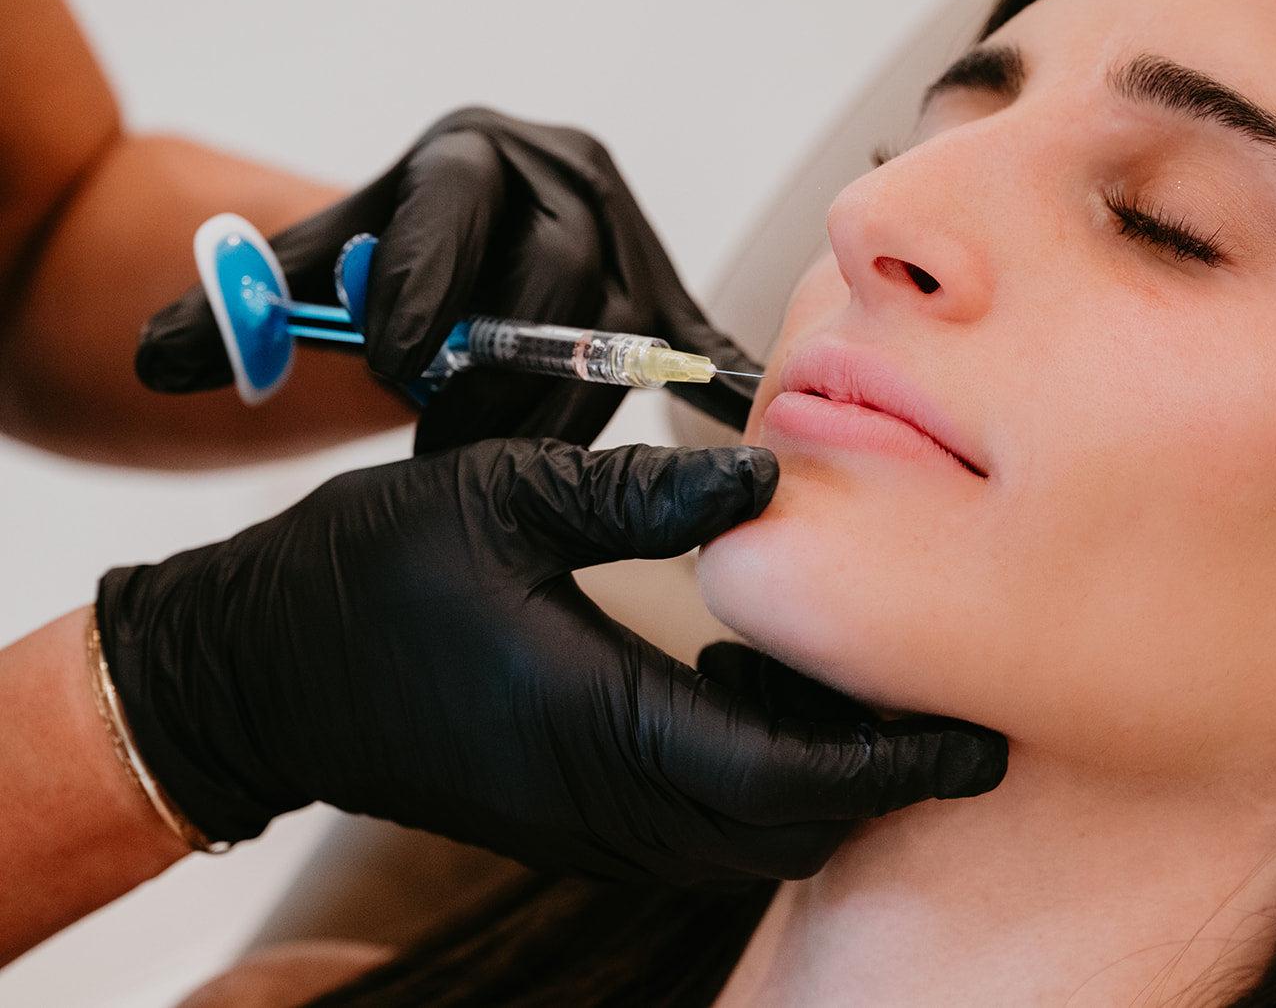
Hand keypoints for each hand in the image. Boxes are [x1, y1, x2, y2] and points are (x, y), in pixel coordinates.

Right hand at [95, 439, 1005, 881]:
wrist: (258, 674)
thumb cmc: (365, 579)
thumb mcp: (503, 499)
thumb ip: (645, 494)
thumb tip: (768, 475)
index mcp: (606, 725)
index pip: (798, 775)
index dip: (901, 760)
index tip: (980, 733)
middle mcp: (610, 802)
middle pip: (795, 825)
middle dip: (880, 771)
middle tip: (930, 681)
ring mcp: (590, 827)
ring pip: (754, 837)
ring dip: (819, 773)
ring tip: (834, 666)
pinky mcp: (573, 822)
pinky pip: (702, 828)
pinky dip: (759, 777)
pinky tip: (742, 680)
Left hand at [136, 107, 761, 452]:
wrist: (473, 225)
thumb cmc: (393, 249)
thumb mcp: (318, 263)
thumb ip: (243, 307)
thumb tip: (154, 361)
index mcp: (475, 153)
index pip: (456, 208)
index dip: (423, 285)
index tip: (387, 361)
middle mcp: (568, 182)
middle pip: (556, 279)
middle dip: (496, 373)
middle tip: (440, 444)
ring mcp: (631, 239)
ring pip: (615, 337)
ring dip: (553, 415)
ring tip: (495, 472)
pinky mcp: (669, 296)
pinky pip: (693, 348)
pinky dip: (706, 391)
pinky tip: (724, 431)